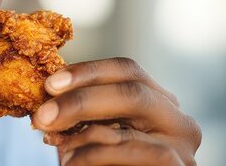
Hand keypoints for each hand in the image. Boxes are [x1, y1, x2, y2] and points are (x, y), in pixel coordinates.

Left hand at [31, 57, 201, 165]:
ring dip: (81, 134)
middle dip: (81, 100)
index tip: (50, 83)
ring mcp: (182, 148)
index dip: (87, 71)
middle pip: (132, 91)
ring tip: (52, 142)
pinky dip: (93, 154)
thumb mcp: (96, 131)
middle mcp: (178, 120)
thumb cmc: (104, 164)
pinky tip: (71, 162)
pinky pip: (129, 152)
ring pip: (129, 127)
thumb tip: (49, 92)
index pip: (127, 69)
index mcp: (159, 101)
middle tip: (43, 115)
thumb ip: (84, 111)